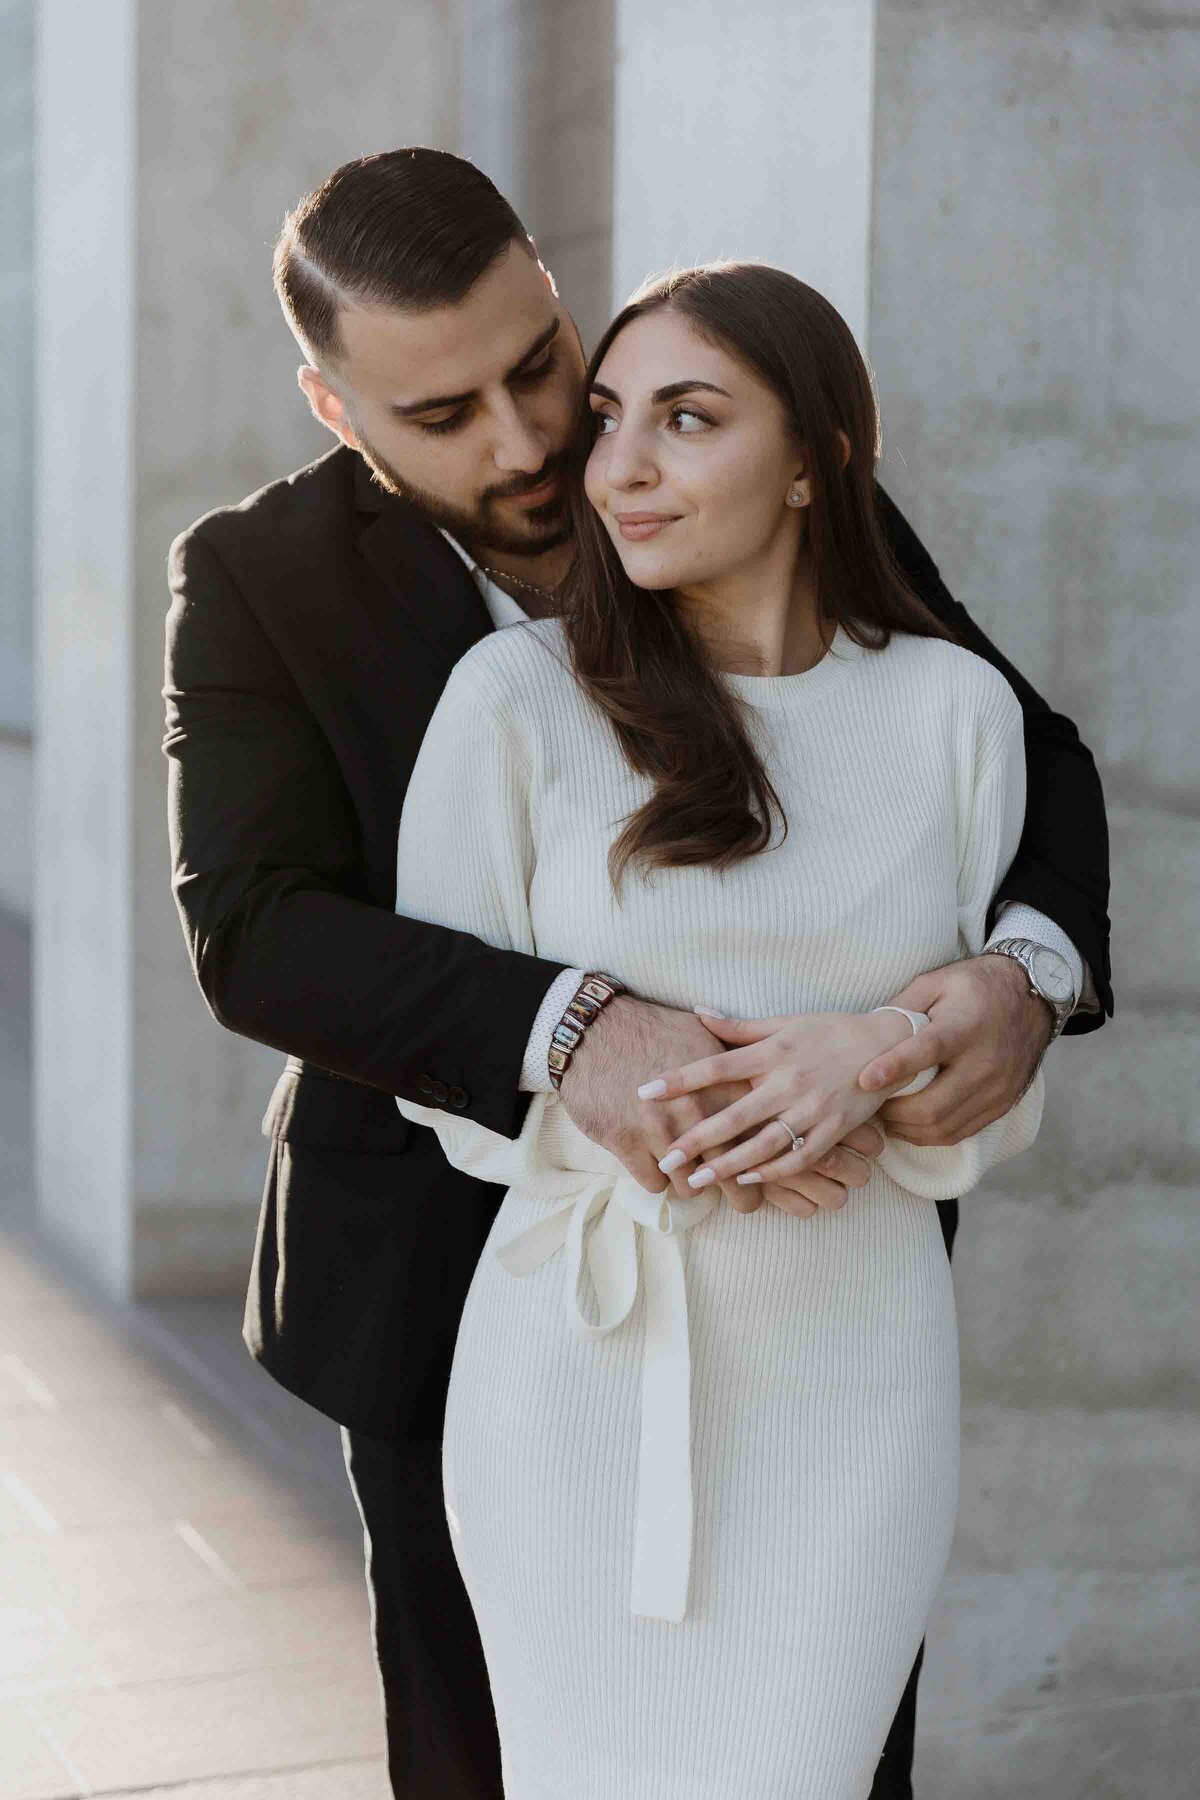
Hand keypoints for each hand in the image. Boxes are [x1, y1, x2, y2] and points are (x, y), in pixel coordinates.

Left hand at [636, 1007, 906, 1198]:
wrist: (888, 1044)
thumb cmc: (830, 1031)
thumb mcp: (785, 1022)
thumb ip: (739, 1027)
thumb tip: (696, 1013)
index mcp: (773, 1052)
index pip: (716, 1065)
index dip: (680, 1080)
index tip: (645, 1092)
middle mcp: (789, 1082)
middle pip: (735, 1115)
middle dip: (696, 1139)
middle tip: (665, 1158)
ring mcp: (813, 1110)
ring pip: (764, 1145)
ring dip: (728, 1166)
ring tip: (696, 1180)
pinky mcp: (834, 1131)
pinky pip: (799, 1157)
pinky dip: (772, 1172)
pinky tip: (746, 1181)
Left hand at [858, 954, 1052, 1144]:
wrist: (1032, 999)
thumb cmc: (975, 988)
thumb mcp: (937, 982)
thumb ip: (902, 1007)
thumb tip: (869, 1035)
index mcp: (966, 1026)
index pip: (928, 1051)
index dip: (895, 1067)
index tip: (864, 1080)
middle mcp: (985, 1062)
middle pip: (933, 1105)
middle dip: (894, 1112)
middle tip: (870, 1103)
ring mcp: (996, 1089)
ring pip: (944, 1127)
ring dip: (907, 1128)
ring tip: (886, 1115)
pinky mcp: (1002, 1105)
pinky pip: (960, 1132)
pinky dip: (929, 1134)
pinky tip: (910, 1123)